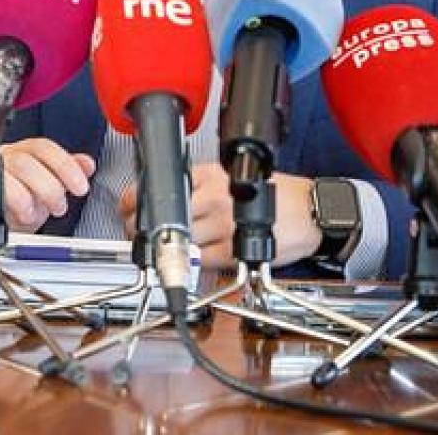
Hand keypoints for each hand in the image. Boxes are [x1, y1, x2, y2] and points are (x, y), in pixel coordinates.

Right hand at [0, 138, 95, 260]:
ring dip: (23, 198)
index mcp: (18, 156)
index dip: (65, 165)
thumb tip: (86, 164)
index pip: (42, 147)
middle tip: (57, 207)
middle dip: (49, 187)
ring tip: (32, 216)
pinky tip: (6, 218)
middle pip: (25, 161)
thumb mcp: (42, 194)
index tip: (80, 187)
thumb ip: (62, 176)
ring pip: (2, 174)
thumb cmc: (6, 211)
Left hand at [119, 164, 322, 270]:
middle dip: (142, 230)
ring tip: (162, 250)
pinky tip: (191, 257)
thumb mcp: (232, 177)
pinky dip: (191, 261)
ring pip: (179, 239)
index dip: (134, 202)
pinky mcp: (235, 248)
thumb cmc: (275, 194)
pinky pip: (201, 258)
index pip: (161, 188)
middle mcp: (214, 196)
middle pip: (163, 216)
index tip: (125, 210)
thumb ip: (201, 186)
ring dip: (166, 249)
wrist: (311, 210)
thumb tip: (164, 200)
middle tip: (136, 236)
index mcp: (210, 175)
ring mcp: (224, 223)